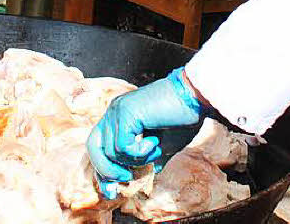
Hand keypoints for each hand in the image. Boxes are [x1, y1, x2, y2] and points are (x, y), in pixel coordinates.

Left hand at [87, 68, 203, 197]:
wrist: (194, 98)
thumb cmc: (182, 119)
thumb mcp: (163, 146)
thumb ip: (149, 159)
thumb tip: (145, 177)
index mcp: (120, 117)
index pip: (99, 146)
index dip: (103, 170)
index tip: (112, 191)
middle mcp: (114, 111)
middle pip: (94, 148)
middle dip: (107, 170)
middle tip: (126, 178)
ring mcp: (118, 110)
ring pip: (111, 151)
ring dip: (136, 159)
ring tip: (154, 147)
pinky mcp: (126, 113)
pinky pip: (122, 147)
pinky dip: (139, 152)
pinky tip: (154, 141)